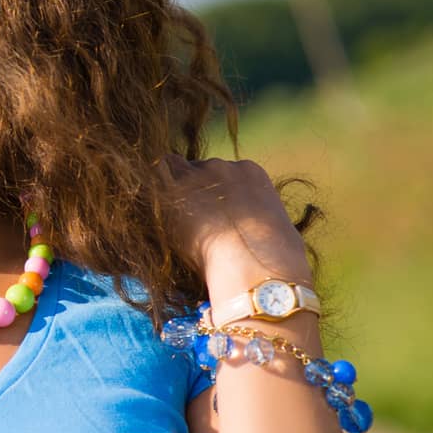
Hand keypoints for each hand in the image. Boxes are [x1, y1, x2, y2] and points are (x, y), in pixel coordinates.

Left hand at [161, 155, 314, 299]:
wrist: (254, 265)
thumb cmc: (275, 258)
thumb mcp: (280, 230)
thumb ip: (263, 219)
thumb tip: (263, 230)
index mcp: (250, 172)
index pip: (222, 172)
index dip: (212, 190)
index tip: (209, 209)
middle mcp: (222, 166)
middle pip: (197, 169)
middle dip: (192, 189)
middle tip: (187, 216)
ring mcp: (197, 175)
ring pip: (173, 169)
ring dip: (171, 189)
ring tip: (170, 215)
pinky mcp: (173, 189)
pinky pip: (155, 176)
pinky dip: (153, 190)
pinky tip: (156, 209)